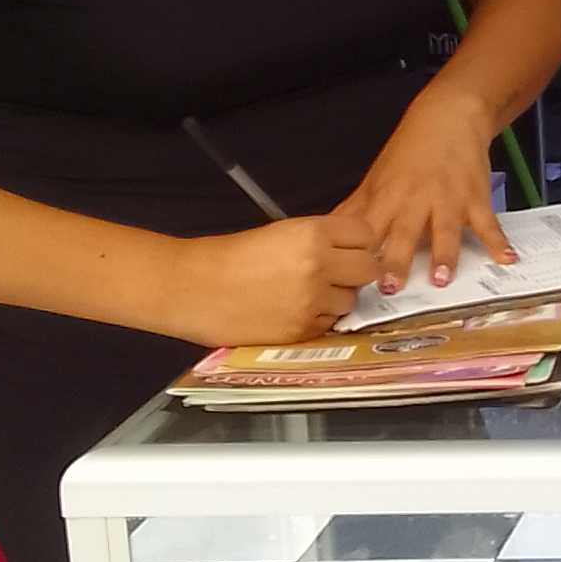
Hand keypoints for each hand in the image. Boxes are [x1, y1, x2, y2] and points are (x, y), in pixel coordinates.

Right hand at [167, 212, 378, 347]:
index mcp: (311, 233)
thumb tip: (350, 249)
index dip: (358, 242)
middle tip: (337, 272)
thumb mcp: (280, 232)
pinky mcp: (303, 329)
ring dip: (337, 297)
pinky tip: (294, 309)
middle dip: (356, 270)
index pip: (365, 234)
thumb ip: (320, 239)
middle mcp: (318, 266)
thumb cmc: (227, 258)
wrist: (191, 289)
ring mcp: (313, 301)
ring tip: (306, 292)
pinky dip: (319, 318)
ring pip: (351, 300)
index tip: (350, 247)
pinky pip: (330, 324)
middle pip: (369, 269)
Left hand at [350, 82, 515, 293]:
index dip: (358, 254)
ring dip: (444, 254)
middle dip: (396, 259)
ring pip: (445, 230)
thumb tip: (327, 231)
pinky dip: (498, 240)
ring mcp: (448, 200)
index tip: (350, 280)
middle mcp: (416, 201)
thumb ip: (355, 209)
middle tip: (391, 287)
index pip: (367, 230)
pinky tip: (507, 259)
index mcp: (387, 198)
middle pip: (403, 233)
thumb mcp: (376, 178)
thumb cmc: (409, 152)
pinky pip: (487, 223)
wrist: (448, 118)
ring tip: (443, 280)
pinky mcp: (475, 198)